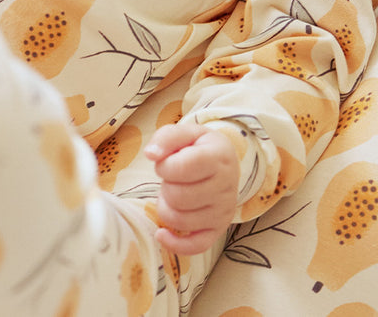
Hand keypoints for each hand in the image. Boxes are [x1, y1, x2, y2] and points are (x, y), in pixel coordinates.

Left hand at [145, 122, 238, 254]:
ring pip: (180, 220)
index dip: (165, 166)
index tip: (166, 162)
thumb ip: (166, 138)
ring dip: (166, 206)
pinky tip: (161, 233)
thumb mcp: (185, 131)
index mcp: (219, 157)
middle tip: (171, 178)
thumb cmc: (199, 146)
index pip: (182, 168)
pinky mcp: (218, 230)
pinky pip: (196, 246)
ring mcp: (224, 212)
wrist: (223, 161)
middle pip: (178, 197)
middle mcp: (226, 187)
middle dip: (165, 186)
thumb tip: (151, 155)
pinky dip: (174, 243)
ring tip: (173, 192)